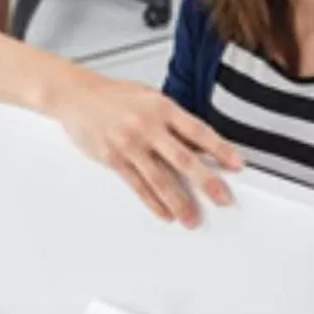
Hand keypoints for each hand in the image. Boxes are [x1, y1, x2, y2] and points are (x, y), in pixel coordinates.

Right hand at [54, 67, 243, 226]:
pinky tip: (165, 213)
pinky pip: (137, 185)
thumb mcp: (150, 98)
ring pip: (160, 178)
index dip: (220, 149)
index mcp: (162, 107)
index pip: (198, 130)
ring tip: (192, 218)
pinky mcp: (113, 158)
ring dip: (179, 202)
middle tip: (223, 198)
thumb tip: (201, 146)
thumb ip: (174, 121)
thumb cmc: (115, 96)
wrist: (77, 95)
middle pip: (183, 159)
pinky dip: (153, 202)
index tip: (236, 164)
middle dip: (206, 182)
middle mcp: (147, 125)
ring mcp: (129, 143)